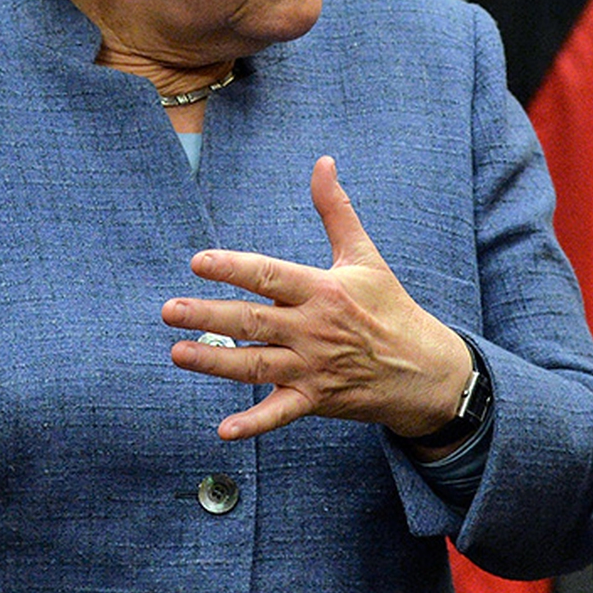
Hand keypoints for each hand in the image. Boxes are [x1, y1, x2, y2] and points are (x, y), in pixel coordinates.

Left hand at [162, 156, 468, 443]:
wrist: (424, 369)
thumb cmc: (388, 307)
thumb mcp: (365, 255)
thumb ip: (335, 210)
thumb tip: (323, 162)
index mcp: (323, 290)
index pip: (271, 276)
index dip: (234, 269)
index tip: (199, 262)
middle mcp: (314, 329)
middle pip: (253, 321)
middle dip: (208, 316)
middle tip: (169, 311)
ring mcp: (313, 367)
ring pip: (256, 365)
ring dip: (215, 361)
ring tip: (178, 353)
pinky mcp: (315, 399)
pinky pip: (280, 414)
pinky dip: (254, 424)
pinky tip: (224, 430)